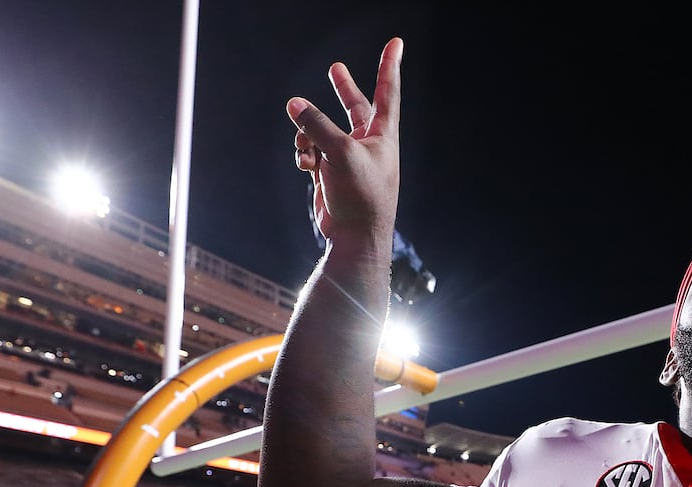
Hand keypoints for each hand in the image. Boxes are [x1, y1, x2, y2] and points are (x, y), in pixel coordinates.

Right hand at [289, 37, 403, 241]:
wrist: (354, 237)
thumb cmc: (361, 195)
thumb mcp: (340, 152)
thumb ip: (317, 124)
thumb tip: (294, 103)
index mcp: (382, 136)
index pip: (387, 92)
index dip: (389, 66)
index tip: (396, 43)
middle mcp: (367, 144)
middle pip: (354, 107)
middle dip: (342, 89)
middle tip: (335, 69)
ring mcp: (348, 158)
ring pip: (321, 130)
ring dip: (308, 134)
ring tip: (306, 150)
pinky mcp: (331, 174)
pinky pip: (312, 151)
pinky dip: (305, 154)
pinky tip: (305, 165)